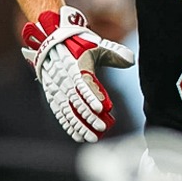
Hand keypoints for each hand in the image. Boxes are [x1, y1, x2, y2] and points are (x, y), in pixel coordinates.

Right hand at [20, 6, 133, 142]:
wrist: (51, 43)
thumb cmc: (80, 46)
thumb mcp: (97, 46)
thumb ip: (115, 53)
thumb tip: (131, 61)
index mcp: (75, 67)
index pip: (84, 84)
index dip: (92, 97)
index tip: (102, 108)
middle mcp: (64, 80)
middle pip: (76, 101)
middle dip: (88, 116)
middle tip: (102, 128)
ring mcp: (57, 89)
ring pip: (67, 110)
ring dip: (79, 125)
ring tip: (92, 138)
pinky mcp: (52, 96)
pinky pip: (60, 113)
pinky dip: (68, 125)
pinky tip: (78, 137)